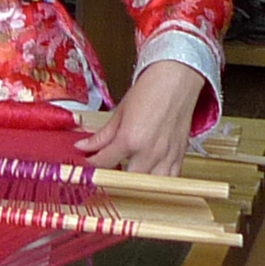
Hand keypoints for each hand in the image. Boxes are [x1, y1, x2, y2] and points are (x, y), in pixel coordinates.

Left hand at [75, 60, 205, 176]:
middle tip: (106, 170)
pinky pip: (170, 179)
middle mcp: (150, 152)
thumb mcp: (120, 112)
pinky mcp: (180, 155)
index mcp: (131, 139)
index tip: (88, 162)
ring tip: (127, 175)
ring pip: (149, 185)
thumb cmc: (151, 91)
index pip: (104, 162)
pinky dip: (158, 181)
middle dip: (113, 177)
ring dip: (136, 183)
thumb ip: (102, 135)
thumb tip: (84, 147)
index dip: (92, 164)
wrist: (177, 79)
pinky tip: (149, 175)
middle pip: (126, 180)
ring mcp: (167, 156)